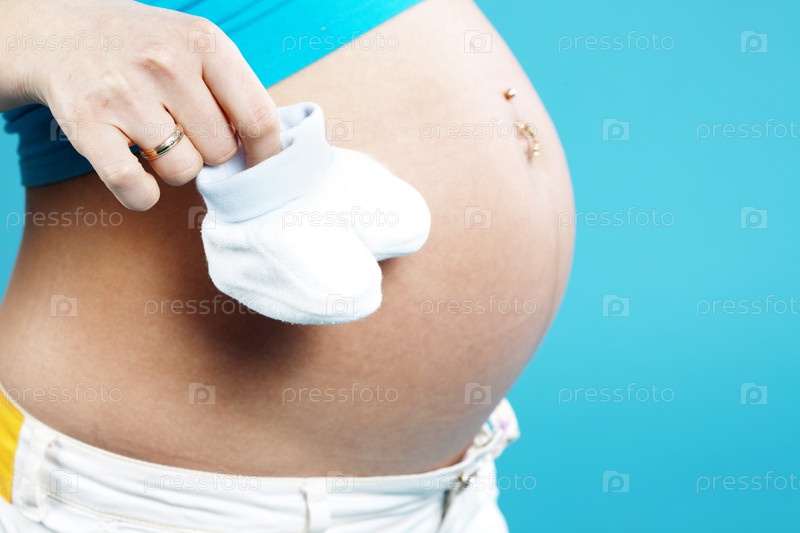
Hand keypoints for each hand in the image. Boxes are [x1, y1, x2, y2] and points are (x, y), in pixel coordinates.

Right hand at [3, 0, 281, 209]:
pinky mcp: (86, 123)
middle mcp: (166, 62)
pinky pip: (137, 189)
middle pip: (221, 151)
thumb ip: (234, 90)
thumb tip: (270, 153)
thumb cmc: (145, 48)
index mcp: (204, 41)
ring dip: (174, 168)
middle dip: (210, 153)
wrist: (59, 31)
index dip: (267, 155)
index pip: (259, 117)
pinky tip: (136, 173)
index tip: (262, 169)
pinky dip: (142, 194)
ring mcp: (124, 93)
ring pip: (183, 171)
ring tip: (155, 139)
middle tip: (185, 133)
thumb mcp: (195, 45)